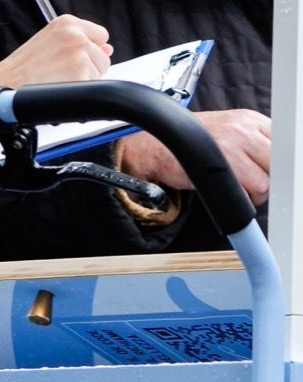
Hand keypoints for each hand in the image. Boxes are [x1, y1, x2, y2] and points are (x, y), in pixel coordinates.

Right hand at [0, 15, 111, 88]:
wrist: (3, 85)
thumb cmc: (20, 70)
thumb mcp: (48, 42)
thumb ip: (78, 41)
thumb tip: (108, 49)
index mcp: (67, 23)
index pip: (100, 35)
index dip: (90, 51)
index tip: (75, 61)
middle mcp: (75, 35)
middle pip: (103, 55)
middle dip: (88, 68)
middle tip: (62, 75)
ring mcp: (78, 54)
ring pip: (100, 71)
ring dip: (83, 81)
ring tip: (59, 82)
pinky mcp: (79, 74)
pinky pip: (92, 87)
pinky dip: (78, 93)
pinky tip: (60, 90)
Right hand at [119, 109, 270, 206]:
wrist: (159, 145)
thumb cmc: (191, 143)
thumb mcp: (229, 129)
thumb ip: (253, 140)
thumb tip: (271, 162)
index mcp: (251, 118)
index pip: (283, 142)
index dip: (277, 163)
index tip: (268, 173)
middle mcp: (246, 129)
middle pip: (277, 162)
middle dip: (269, 179)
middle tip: (254, 186)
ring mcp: (234, 147)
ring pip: (265, 181)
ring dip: (256, 194)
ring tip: (243, 194)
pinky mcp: (221, 168)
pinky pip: (248, 192)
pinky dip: (243, 202)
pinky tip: (234, 199)